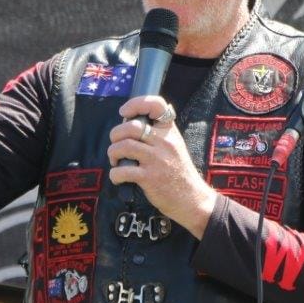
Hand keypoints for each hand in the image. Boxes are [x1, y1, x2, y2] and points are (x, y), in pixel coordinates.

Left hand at [107, 96, 218, 238]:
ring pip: (123, 146)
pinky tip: (118, 178)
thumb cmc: (179, 172)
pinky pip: (122, 171)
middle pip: (130, 127)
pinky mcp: (149, 178)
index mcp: (170, 131)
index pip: (156, 105)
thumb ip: (158, 132)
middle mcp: (164, 142)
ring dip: (112, 153)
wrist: (191, 198)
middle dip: (116, 135)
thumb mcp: (175, 144)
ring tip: (115, 161)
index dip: (135, 104)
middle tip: (117, 146)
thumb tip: (130, 121)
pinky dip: (114, 175)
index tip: (124, 112)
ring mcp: (156, 160)